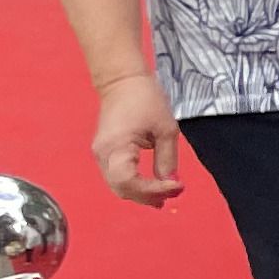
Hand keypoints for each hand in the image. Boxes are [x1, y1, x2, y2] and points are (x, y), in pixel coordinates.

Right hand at [90, 75, 180, 204]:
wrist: (123, 82)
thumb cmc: (145, 100)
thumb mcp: (166, 129)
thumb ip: (167, 159)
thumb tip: (171, 183)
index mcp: (116, 147)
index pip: (129, 182)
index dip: (152, 190)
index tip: (177, 186)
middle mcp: (103, 155)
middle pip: (121, 189)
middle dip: (148, 196)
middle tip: (174, 194)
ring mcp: (101, 155)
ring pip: (118, 186)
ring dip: (142, 194)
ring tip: (166, 194)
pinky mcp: (105, 153)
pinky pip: (118, 177)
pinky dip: (134, 185)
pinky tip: (152, 187)